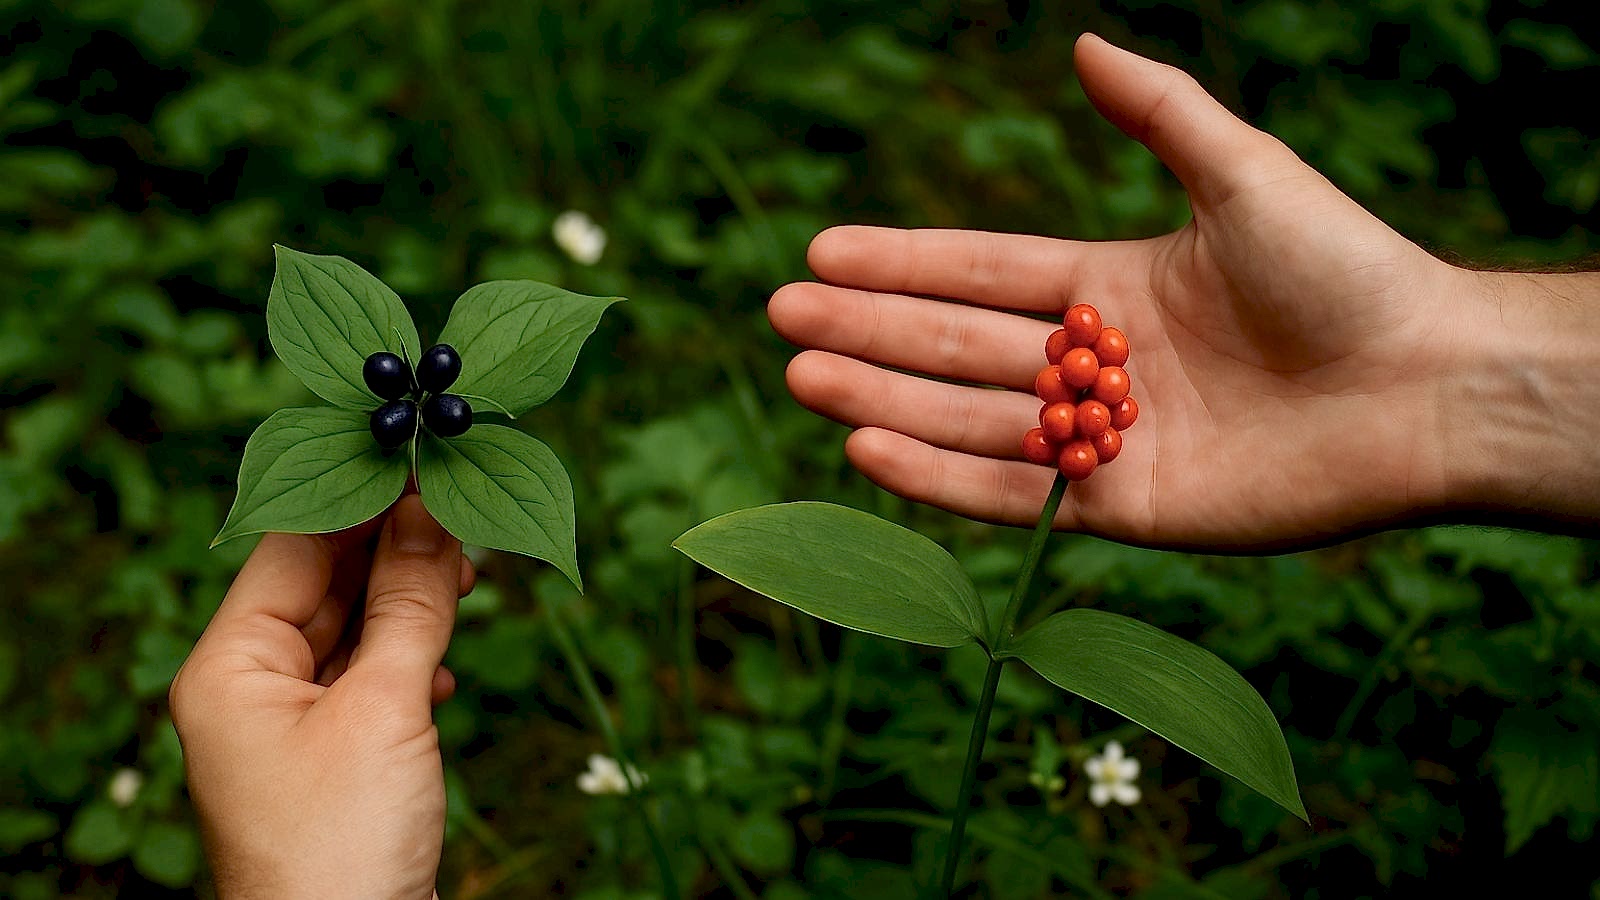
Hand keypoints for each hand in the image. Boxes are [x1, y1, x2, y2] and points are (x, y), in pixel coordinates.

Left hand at [171, 495, 472, 898]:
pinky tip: (447, 663)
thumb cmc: (342, 845)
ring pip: (353, 630)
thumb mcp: (385, 709)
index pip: (293, 547)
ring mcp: (289, 725)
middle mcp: (249, 687)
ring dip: (411, 603)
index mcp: (229, 666)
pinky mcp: (332, 756)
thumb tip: (431, 511)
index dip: (360, 500)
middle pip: (323, 584)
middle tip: (464, 511)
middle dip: (394, 548)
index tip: (423, 462)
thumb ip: (410, 605)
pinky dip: (411, 659)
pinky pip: (368, 679)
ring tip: (472, 571)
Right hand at [769, 33, 1509, 548]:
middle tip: (782, 318)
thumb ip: (1157, 113)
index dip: (902, 262)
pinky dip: (939, 476)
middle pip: (958, 345)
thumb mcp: (1243, 173)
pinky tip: (868, 447)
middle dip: (869, 330)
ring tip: (803, 376)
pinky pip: (1014, 493)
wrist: (1429, 386)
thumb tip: (1078, 44)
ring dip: (883, 398)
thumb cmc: (1347, 269)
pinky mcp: (1124, 510)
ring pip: (969, 417)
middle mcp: (1097, 364)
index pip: (983, 272)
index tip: (822, 253)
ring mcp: (1105, 441)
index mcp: (1115, 284)